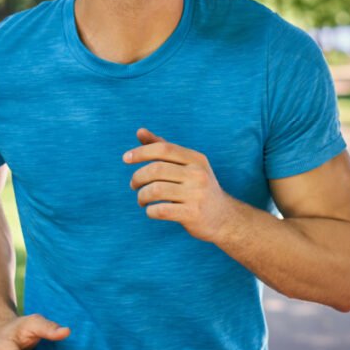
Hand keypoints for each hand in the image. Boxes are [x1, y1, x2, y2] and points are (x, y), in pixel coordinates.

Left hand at [125, 127, 235, 242]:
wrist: (224, 218)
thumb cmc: (198, 188)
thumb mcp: (187, 165)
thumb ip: (163, 148)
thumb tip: (140, 131)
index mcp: (196, 159)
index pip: (164, 149)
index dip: (141, 151)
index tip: (125, 158)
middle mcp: (198, 174)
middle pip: (156, 170)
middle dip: (137, 177)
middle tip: (134, 185)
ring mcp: (197, 195)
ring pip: (156, 190)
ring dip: (142, 196)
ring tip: (141, 199)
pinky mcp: (193, 214)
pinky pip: (161, 210)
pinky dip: (150, 211)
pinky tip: (151, 210)